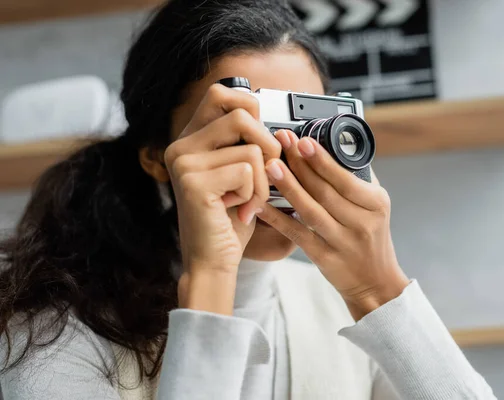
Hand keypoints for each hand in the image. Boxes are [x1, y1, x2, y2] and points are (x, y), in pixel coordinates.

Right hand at [164, 84, 280, 312]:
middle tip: (265, 174)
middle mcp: (182, 146)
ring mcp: (184, 162)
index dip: (249, 106)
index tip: (260, 138)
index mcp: (191, 140)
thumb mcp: (238, 173)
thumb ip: (245, 143)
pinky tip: (239, 211)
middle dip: (268, 146)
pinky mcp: (194, 181)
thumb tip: (271, 122)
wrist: (213, 261)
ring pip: (251, 149)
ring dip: (263, 182)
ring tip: (248, 202)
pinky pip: (248, 172)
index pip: (220, 93)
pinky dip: (256, 195)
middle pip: (242, 115)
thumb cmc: (229, 219)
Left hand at [257, 131, 408, 319]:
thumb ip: (358, 180)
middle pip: (324, 191)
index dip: (322, 160)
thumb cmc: (372, 238)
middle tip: (281, 142)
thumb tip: (333, 147)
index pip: (346, 179)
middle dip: (300, 164)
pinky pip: (297, 234)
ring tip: (270, 166)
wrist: (375, 282)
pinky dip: (278, 219)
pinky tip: (261, 204)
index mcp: (375, 204)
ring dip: (288, 187)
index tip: (304, 141)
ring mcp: (342, 243)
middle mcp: (361, 223)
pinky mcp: (324, 258)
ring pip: (310, 211)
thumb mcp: (376, 207)